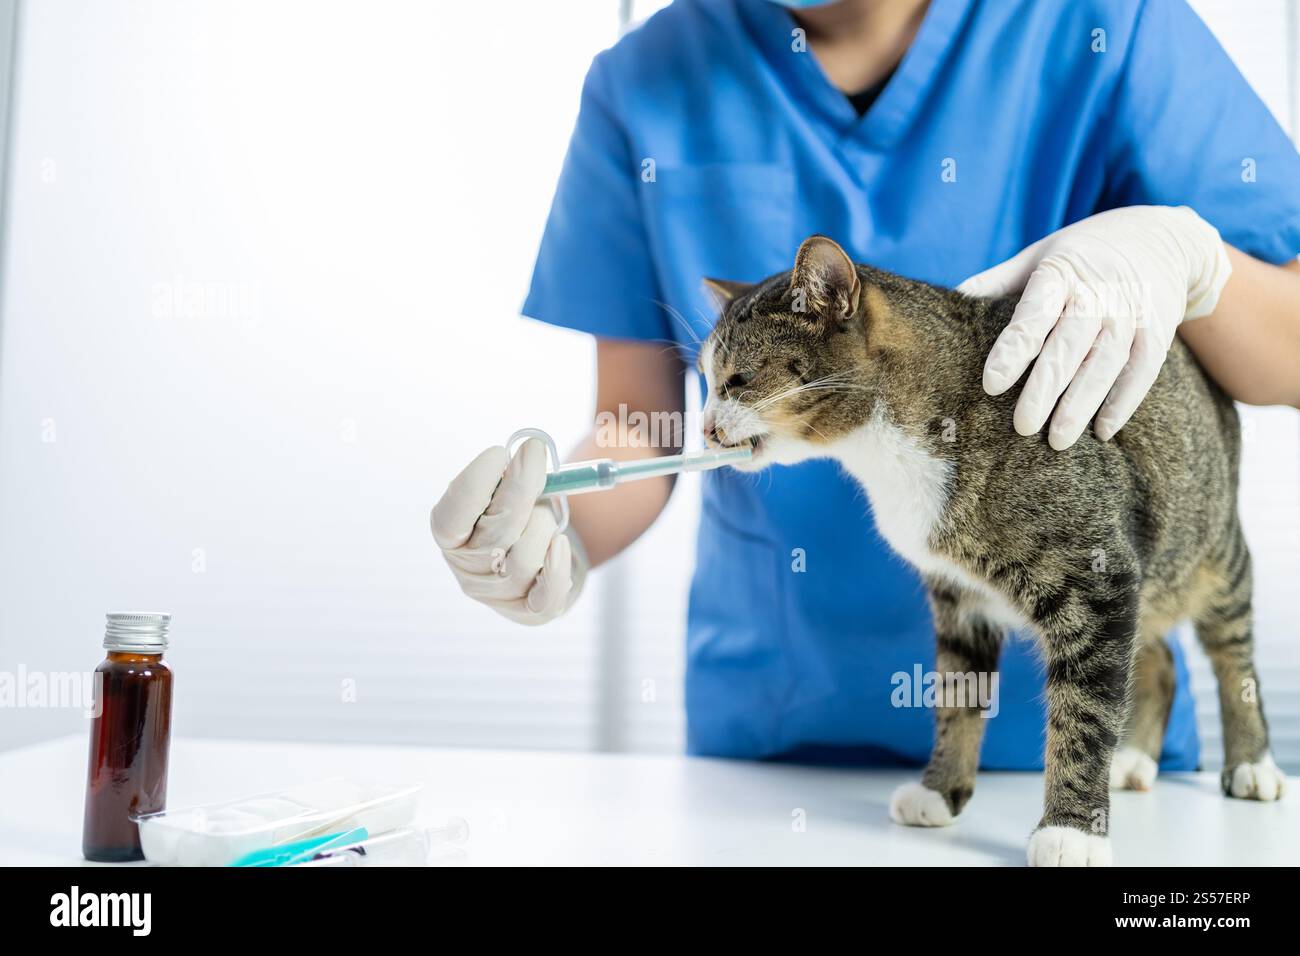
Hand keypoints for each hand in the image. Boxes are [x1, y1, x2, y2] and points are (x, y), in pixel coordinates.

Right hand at [431, 439, 585, 625]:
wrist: (544, 549)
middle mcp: (466, 568)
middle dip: (520, 489)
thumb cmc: (519, 510)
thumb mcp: (504, 486)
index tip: (498, 452)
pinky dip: (557, 566)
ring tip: (546, 513)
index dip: (474, 484)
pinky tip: (560, 544)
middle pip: (495, 534)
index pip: (452, 515)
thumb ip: (509, 472)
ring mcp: (496, 594)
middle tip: (534, 455)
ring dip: (543, 525)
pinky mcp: (528, 612)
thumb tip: (530, 451)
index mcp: (449, 534)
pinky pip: (546, 595)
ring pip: (524, 559)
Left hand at [958, 206, 1231, 449]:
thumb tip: (952, 302)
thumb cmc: (1082, 253)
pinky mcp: (1157, 332)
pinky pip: (1142, 371)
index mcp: (1060, 273)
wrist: (1161, 238)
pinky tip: (1101, 431)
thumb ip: (999, 280)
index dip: (1013, 350)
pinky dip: (1123, 403)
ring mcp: (1131, 314)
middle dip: (1045, 389)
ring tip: (1057, 440)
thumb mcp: (1041, 254)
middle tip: (1022, 427)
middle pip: (1069, 346)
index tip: (992, 384)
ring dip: (1081, 404)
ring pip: (1105, 363)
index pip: (1033, 314)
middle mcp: (1098, 293)